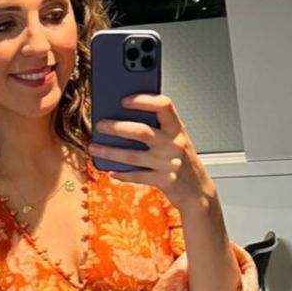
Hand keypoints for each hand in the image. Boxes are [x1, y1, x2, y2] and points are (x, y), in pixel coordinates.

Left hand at [88, 94, 214, 212]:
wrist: (198, 190)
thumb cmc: (182, 160)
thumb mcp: (176, 139)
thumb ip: (158, 128)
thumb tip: (124, 117)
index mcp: (177, 128)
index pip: (163, 105)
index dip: (143, 100)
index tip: (124, 100)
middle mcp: (174, 144)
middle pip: (141, 131)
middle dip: (117, 127)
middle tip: (100, 125)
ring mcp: (169, 164)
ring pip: (133, 155)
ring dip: (110, 151)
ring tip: (94, 147)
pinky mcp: (164, 181)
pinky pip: (137, 176)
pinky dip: (122, 174)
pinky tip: (110, 170)